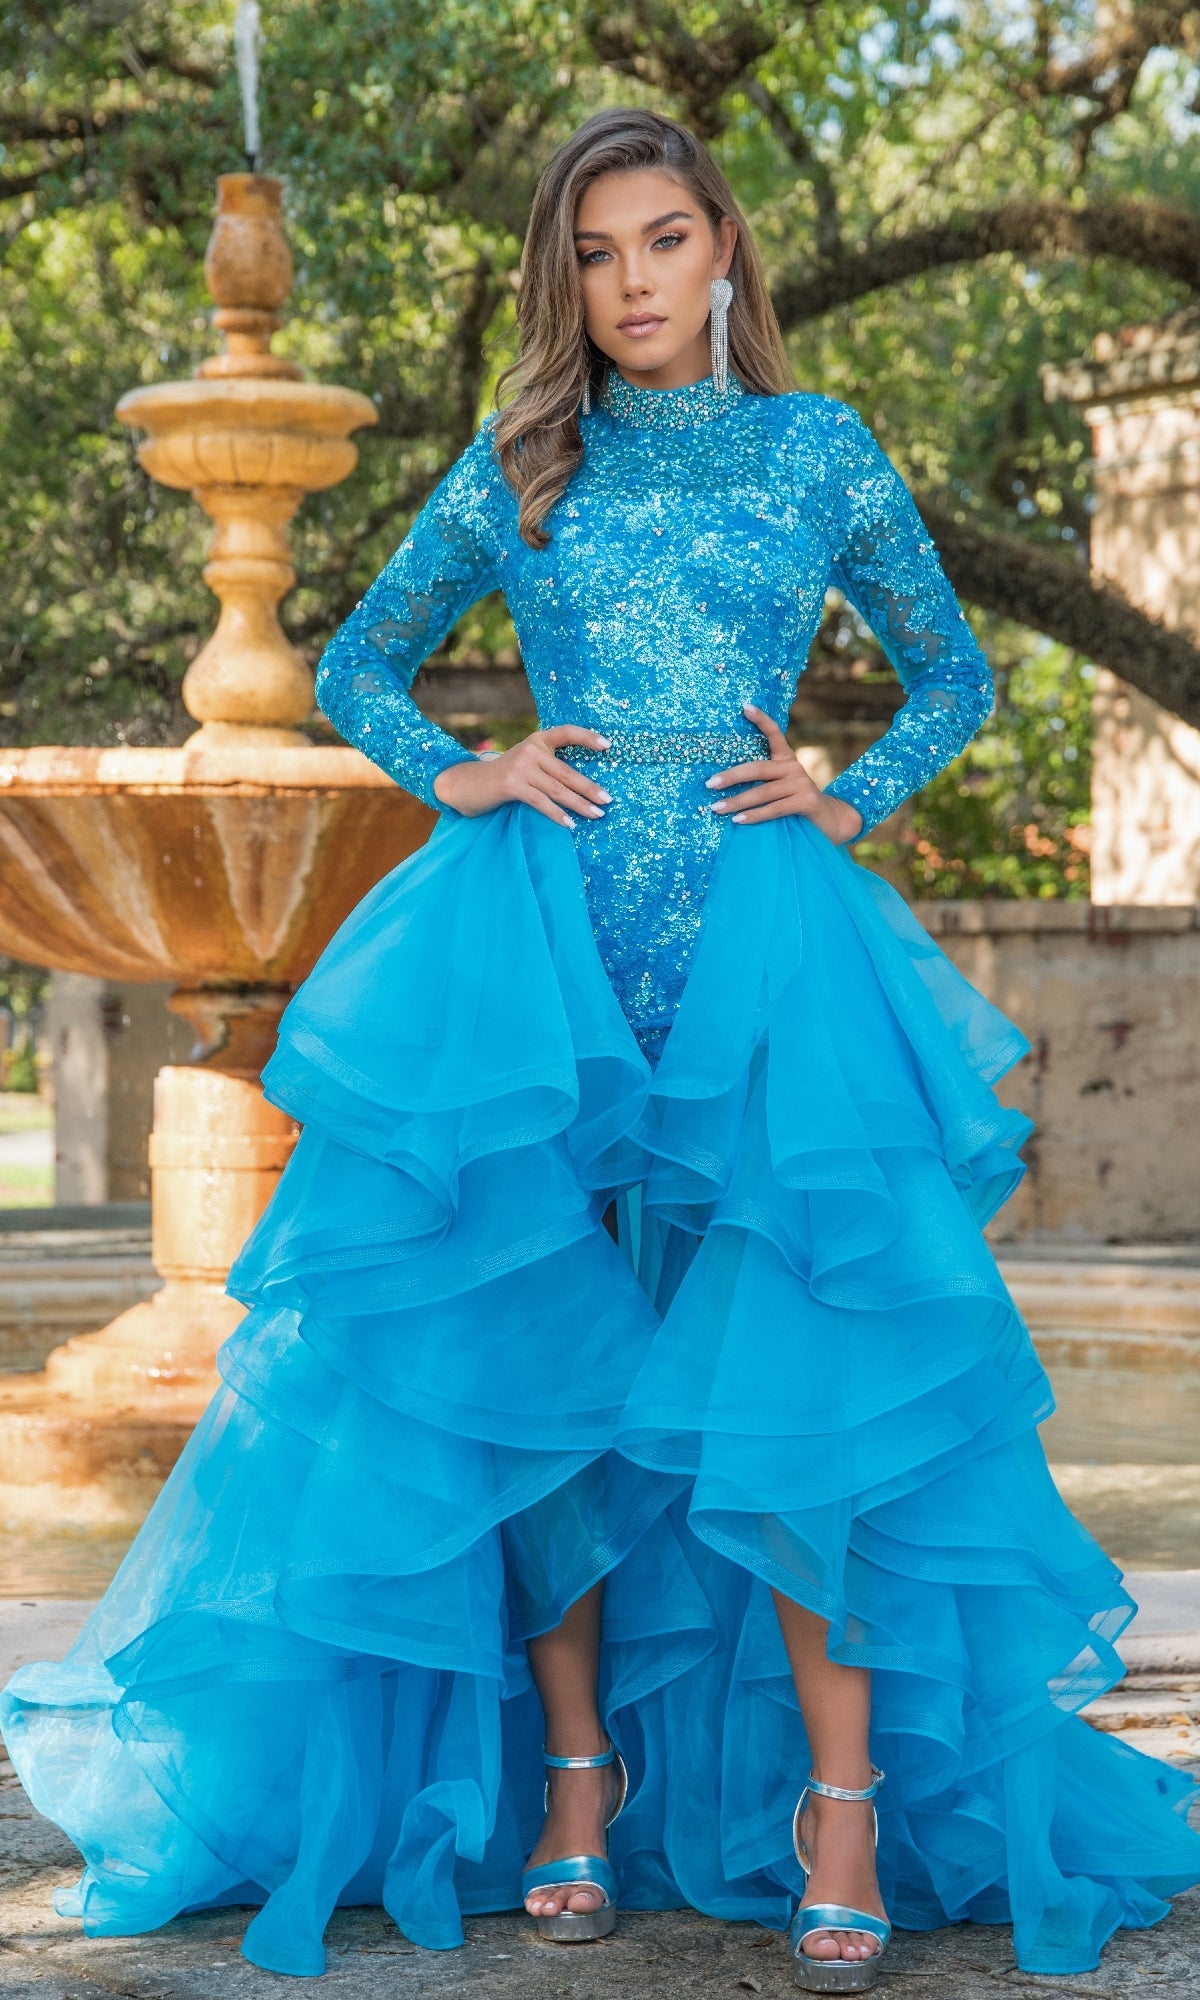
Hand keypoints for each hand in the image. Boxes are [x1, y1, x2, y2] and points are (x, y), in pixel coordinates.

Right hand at [432, 724, 612, 826]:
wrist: (466, 784)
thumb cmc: (503, 778)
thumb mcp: (526, 764)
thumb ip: (547, 766)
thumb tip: (581, 786)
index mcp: (537, 740)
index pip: (566, 732)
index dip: (587, 737)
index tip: (608, 746)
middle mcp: (530, 749)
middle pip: (567, 771)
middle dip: (589, 788)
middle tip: (608, 800)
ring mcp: (521, 766)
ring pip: (557, 789)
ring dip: (579, 804)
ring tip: (597, 814)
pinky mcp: (512, 784)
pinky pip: (541, 801)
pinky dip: (557, 814)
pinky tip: (570, 824)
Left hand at [705, 703, 863, 844]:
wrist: (830, 820)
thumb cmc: (795, 802)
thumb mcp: (780, 787)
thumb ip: (762, 781)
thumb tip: (724, 782)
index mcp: (786, 759)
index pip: (774, 734)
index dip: (761, 720)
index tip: (745, 707)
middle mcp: (794, 767)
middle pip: (758, 768)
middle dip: (731, 776)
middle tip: (710, 784)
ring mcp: (801, 783)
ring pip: (763, 792)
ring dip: (737, 801)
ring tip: (717, 808)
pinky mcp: (806, 801)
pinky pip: (774, 809)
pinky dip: (754, 815)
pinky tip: (738, 820)